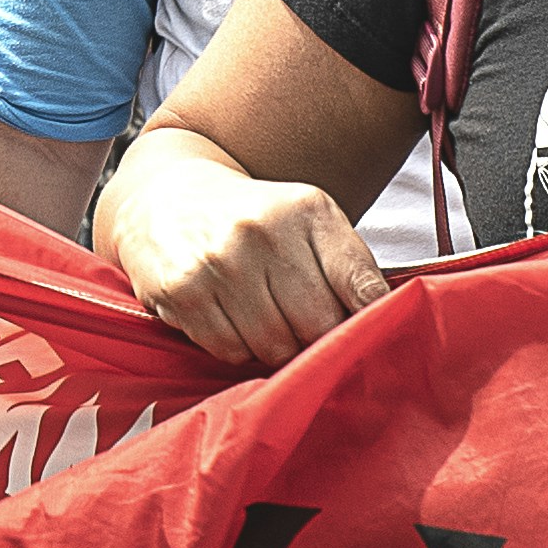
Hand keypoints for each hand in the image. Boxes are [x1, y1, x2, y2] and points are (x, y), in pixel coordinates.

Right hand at [103, 144, 387, 369]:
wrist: (165, 196)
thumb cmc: (251, 218)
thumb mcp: (306, 218)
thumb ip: (347, 265)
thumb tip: (382, 323)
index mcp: (306, 209)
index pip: (360, 285)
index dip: (369, 320)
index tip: (367, 333)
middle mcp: (262, 232)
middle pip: (318, 326)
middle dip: (317, 338)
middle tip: (304, 328)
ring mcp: (219, 262)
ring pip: (275, 346)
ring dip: (276, 347)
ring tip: (265, 319)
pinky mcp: (182, 291)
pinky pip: (231, 351)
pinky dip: (238, 348)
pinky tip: (231, 319)